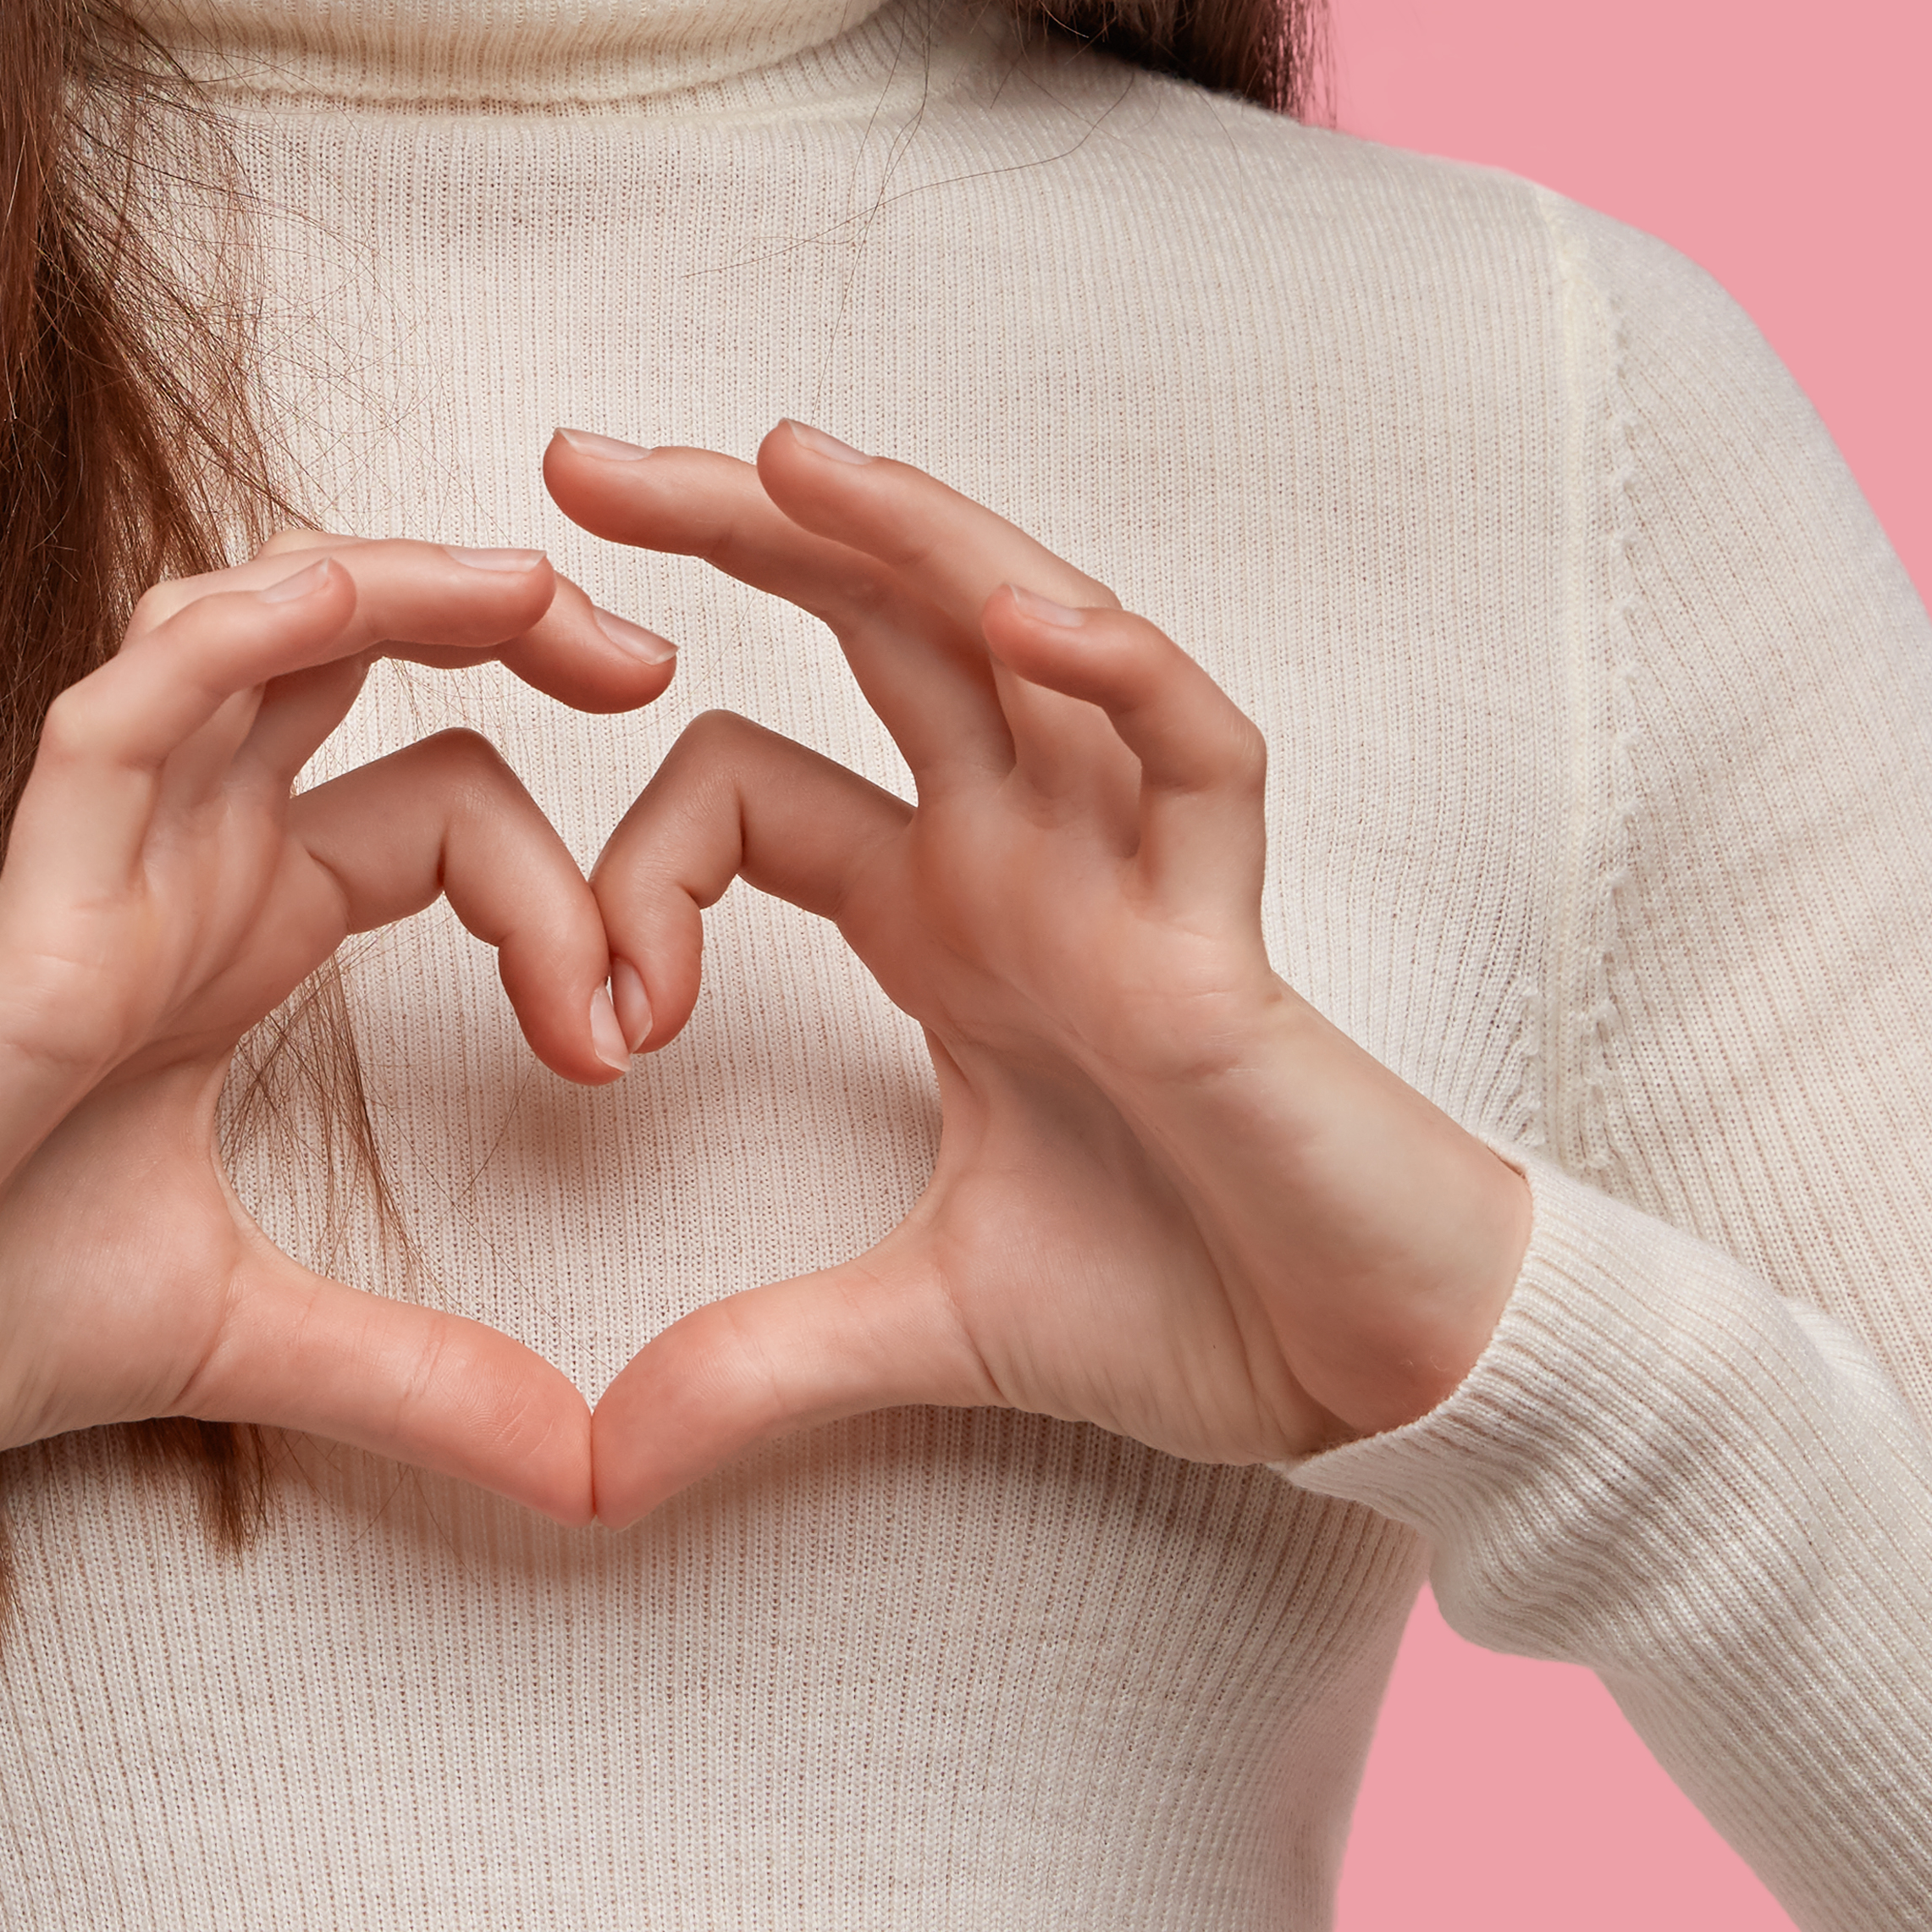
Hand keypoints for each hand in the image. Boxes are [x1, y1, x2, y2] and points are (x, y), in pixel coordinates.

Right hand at [0, 538, 671, 1520]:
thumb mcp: (249, 1344)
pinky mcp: (25, 905)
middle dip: (512, 621)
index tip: (618, 1049)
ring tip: (531, 589)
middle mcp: (180, 857)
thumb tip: (590, 1481)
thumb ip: (420, 1386)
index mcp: (239, 926)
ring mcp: (98, 858)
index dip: (557, 891)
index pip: (442, 809)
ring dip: (392, 587)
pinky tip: (323, 607)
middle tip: (655, 659)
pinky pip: (118, 718)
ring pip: (246, 634)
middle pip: (357, 650)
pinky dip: (222, 647)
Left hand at [542, 422, 1536, 1519]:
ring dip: (908, 539)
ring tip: (781, 458)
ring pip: (1021, 637)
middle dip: (733, 533)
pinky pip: (1194, 753)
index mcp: (939, 913)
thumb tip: (586, 1473)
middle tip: (571, 458)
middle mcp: (1026, 850)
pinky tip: (1030, 623)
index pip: (750, 786)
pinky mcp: (1229, 925)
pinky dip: (1121, 676)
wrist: (1360, 1372)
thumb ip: (749, 1371)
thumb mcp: (920, 1332)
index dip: (641, 864)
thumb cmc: (1186, 1307)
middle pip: (870, 630)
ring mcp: (1133, 865)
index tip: (587, 1027)